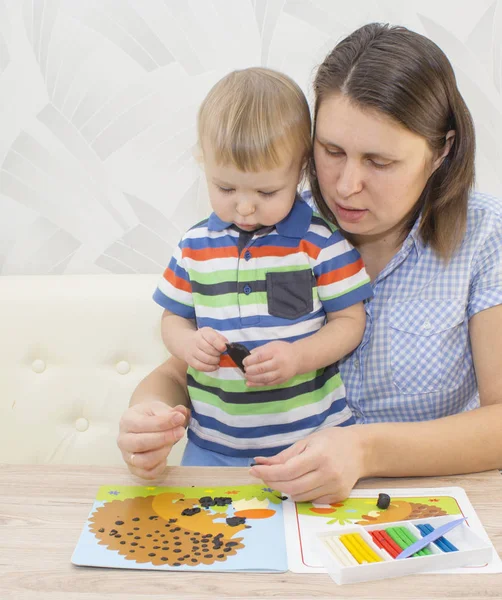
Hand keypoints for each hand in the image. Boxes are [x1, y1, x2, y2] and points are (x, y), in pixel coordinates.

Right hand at [117, 401, 189, 479]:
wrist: (143, 423)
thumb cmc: (151, 416)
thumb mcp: (159, 408)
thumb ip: (171, 411)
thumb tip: (182, 413)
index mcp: (127, 420)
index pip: (143, 424)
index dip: (163, 422)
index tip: (180, 418)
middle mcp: (123, 440)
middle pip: (141, 444)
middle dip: (164, 438)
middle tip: (180, 431)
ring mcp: (127, 456)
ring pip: (144, 461)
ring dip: (162, 453)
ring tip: (172, 443)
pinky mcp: (134, 469)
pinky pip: (147, 474)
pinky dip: (159, 467)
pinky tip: (166, 456)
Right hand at [184, 327, 227, 371]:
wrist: (187, 343)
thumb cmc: (204, 339)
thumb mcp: (212, 334)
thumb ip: (220, 338)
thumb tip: (227, 345)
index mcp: (203, 332)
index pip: (211, 338)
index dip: (219, 344)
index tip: (224, 348)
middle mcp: (196, 341)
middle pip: (208, 349)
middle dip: (217, 354)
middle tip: (220, 354)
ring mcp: (192, 351)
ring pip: (205, 359)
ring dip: (214, 361)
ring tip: (217, 360)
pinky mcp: (190, 360)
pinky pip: (200, 367)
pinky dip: (210, 368)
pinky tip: (215, 366)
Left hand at [243, 341, 299, 385]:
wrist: (298, 358)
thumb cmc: (283, 350)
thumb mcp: (272, 345)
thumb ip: (260, 350)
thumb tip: (248, 356)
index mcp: (275, 351)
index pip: (260, 356)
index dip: (250, 360)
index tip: (244, 362)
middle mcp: (279, 362)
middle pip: (262, 368)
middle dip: (251, 370)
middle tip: (245, 370)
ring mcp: (281, 373)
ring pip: (265, 378)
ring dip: (253, 379)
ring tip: (246, 376)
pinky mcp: (281, 380)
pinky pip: (268, 384)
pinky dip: (257, 384)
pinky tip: (250, 384)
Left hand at [249, 426, 365, 502]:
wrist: (361, 450)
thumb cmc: (332, 441)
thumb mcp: (307, 441)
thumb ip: (284, 456)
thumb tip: (260, 463)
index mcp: (319, 456)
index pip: (287, 471)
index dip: (268, 473)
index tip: (254, 471)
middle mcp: (328, 474)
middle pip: (291, 487)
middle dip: (272, 483)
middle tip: (262, 476)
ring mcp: (335, 488)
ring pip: (299, 497)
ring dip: (285, 489)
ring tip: (282, 478)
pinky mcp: (338, 497)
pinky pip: (311, 500)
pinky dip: (301, 494)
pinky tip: (301, 482)